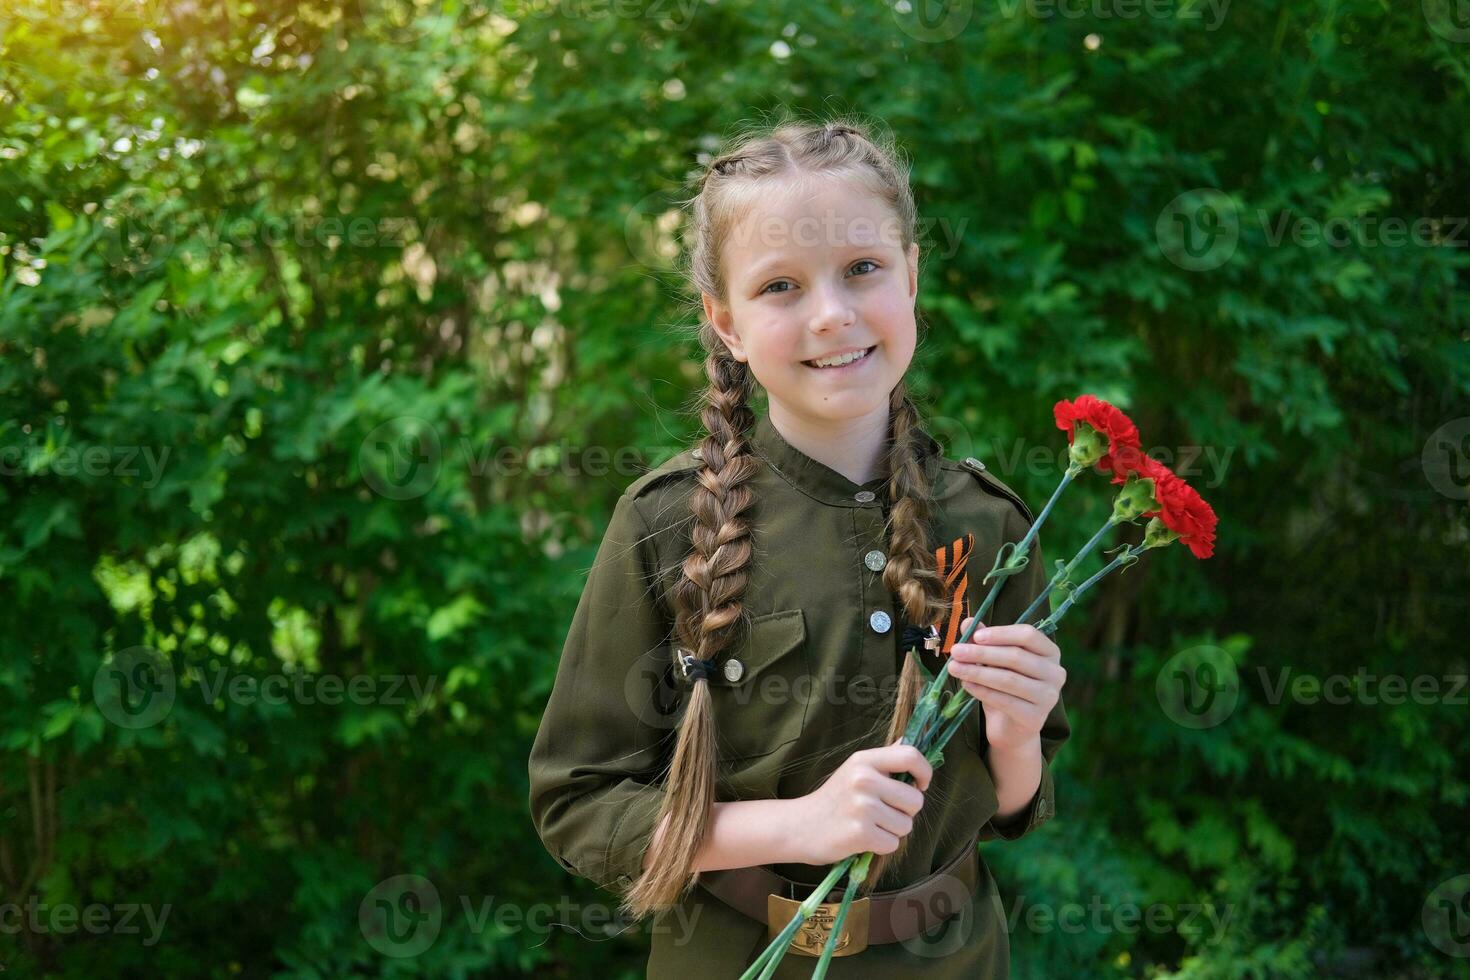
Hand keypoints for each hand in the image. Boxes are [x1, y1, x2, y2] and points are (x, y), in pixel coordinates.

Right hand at [789, 741, 931, 865]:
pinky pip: (892, 844)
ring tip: (870, 825)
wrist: (800, 826)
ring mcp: (862, 807)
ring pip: (906, 825)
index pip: (910, 755)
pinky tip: (863, 838)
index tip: (920, 785)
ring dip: (892, 830)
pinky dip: (881, 846)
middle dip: (906, 812)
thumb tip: (910, 739)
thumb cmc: (834, 799)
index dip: (924, 772)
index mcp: (864, 760)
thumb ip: (885, 757)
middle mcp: (864, 779)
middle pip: (916, 799)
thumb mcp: (855, 769)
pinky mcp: (860, 833)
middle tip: (883, 812)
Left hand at [948, 616, 1065, 751]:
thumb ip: (983, 640)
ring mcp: (1049, 697)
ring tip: (954, 668)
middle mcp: (1055, 673)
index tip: (975, 636)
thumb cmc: (1004, 686)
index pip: (1028, 635)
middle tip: (956, 652)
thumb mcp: (993, 661)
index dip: (1001, 634)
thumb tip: (967, 622)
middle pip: (1016, 657)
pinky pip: (1006, 701)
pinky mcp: (1036, 718)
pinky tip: (966, 685)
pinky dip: (983, 691)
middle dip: (982, 653)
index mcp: (1049, 652)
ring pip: (1009, 679)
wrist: (1010, 726)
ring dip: (977, 672)